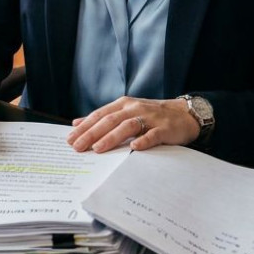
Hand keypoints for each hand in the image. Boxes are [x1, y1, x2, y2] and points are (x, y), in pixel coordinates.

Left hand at [67, 96, 199, 152]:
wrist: (183, 114)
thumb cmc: (151, 116)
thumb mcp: (125, 112)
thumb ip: (103, 118)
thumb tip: (76, 123)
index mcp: (123, 104)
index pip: (99, 115)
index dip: (84, 127)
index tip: (69, 139)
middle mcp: (134, 108)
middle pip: (110, 120)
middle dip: (92, 133)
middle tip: (78, 147)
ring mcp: (150, 118)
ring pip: (127, 126)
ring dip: (112, 137)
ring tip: (98, 148)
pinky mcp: (164, 128)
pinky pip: (152, 135)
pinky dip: (143, 140)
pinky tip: (134, 147)